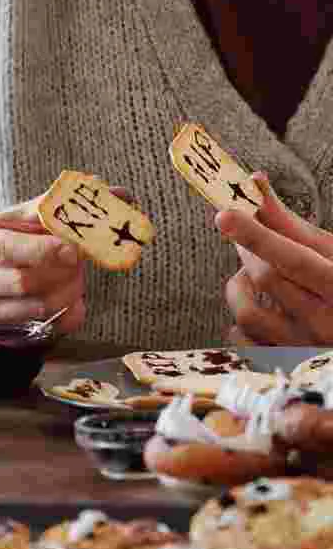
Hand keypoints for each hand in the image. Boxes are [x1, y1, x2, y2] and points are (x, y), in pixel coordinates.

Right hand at [0, 190, 126, 335]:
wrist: (2, 265)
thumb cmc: (20, 236)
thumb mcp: (34, 215)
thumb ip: (70, 203)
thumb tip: (118, 194)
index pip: (5, 248)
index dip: (42, 250)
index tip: (73, 249)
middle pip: (21, 281)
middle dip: (60, 272)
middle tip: (79, 261)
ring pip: (38, 306)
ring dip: (68, 290)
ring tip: (76, 275)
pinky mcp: (5, 331)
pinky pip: (48, 327)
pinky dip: (70, 312)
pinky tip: (73, 296)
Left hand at [218, 172, 332, 344]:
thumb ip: (291, 226)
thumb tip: (255, 182)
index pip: (293, 258)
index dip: (257, 235)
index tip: (225, 214)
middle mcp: (327, 324)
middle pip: (266, 278)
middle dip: (248, 250)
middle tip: (246, 237)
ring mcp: (305, 349)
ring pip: (248, 313)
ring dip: (239, 287)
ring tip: (254, 276)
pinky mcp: (286, 366)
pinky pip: (243, 341)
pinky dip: (239, 321)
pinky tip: (258, 308)